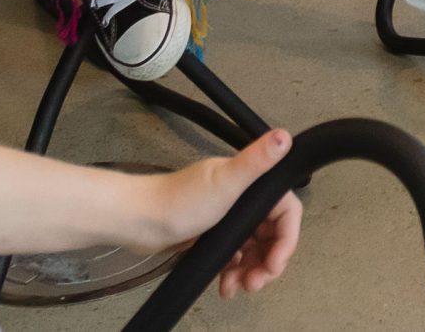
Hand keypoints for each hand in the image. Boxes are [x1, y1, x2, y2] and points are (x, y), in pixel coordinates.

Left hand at [142, 130, 301, 299]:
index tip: (276, 262)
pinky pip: (235, 257)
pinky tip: (226, 285)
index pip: (285, 212)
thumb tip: (283, 137)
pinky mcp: (214, 236)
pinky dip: (234, 272)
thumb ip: (256, 161)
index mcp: (251, 182)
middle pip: (271, 234)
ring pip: (254, 249)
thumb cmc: (178, 200)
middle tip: (256, 282)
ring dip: (252, 271)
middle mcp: (243, 199)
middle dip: (268, 262)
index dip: (286, 239)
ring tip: (240, 287)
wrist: (138, 221)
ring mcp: (229, 219)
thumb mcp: (224, 181)